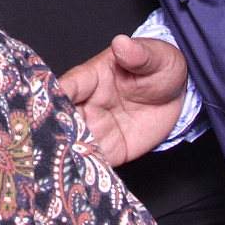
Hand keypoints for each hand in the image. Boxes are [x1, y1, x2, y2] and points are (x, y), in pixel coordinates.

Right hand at [58, 29, 188, 165]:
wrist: (178, 96)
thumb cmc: (161, 67)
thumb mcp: (157, 56)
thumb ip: (139, 53)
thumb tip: (122, 43)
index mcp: (93, 77)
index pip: (68, 86)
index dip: (53, 97)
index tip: (45, 109)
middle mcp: (88, 104)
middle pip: (62, 120)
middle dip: (54, 133)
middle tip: (52, 147)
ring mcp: (97, 129)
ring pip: (73, 145)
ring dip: (66, 157)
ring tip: (63, 169)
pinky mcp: (111, 151)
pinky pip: (94, 165)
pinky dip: (86, 173)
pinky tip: (83, 182)